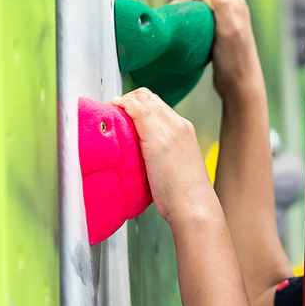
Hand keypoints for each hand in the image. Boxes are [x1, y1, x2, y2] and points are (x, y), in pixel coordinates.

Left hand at [109, 88, 218, 226]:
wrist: (195, 208)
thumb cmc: (184, 197)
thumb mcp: (174, 168)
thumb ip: (161, 156)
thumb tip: (141, 158)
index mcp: (185, 130)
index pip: (157, 105)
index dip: (137, 103)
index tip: (122, 112)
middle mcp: (179, 125)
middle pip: (150, 97)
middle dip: (127, 98)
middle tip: (111, 111)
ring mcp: (170, 130)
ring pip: (144, 98)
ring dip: (123, 100)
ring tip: (109, 111)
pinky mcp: (158, 139)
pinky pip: (138, 109)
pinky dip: (123, 104)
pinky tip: (113, 110)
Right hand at [171, 0, 262, 101]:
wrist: (239, 85)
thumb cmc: (235, 60)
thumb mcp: (229, 30)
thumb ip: (221, 6)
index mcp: (234, 2)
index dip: (184, 0)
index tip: (173, 15)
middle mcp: (231, 8)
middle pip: (198, 0)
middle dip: (184, 9)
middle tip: (173, 24)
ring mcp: (224, 21)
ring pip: (197, 12)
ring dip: (186, 20)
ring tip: (178, 31)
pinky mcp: (218, 34)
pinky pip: (199, 24)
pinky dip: (190, 28)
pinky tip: (187, 39)